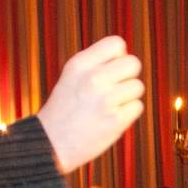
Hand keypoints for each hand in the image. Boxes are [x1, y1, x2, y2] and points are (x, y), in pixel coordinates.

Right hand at [36, 36, 144, 173]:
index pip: (116, 43)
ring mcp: (105, 100)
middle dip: (128, 76)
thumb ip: (96, 64)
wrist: (49, 144)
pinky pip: (138, 106)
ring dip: (128, 96)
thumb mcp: (72, 77)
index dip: (119, 56)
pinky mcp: (115, 121)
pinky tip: (110, 118)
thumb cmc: (65, 109)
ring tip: (109, 106)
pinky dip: (128, 114)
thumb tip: (127, 57)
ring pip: (138, 86)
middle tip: (114, 89)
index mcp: (79, 64)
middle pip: (134, 63)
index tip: (110, 70)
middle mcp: (93, 79)